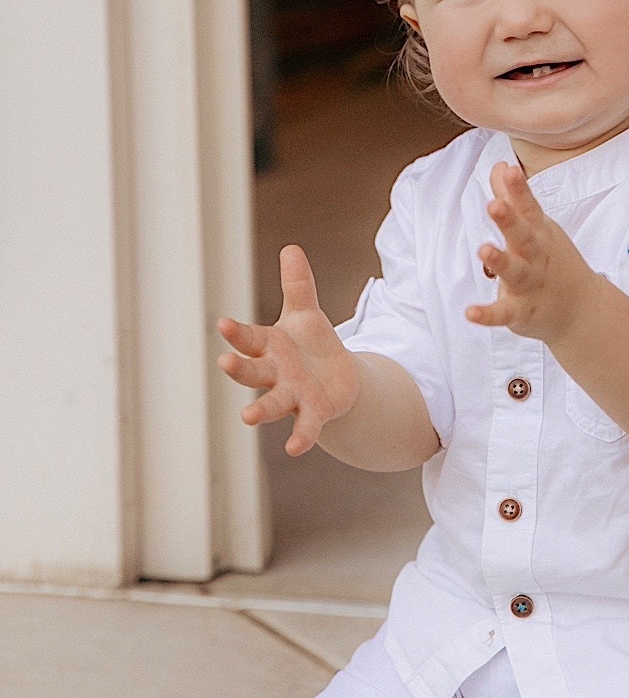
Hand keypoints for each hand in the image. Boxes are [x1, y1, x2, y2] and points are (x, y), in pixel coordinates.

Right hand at [217, 244, 360, 456]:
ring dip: (260, 410)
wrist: (337, 378)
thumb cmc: (312, 344)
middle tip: (224, 363)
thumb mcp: (306, 313)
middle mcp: (275, 374)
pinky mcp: (313, 413)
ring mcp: (292, 396)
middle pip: (252, 372)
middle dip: (239, 369)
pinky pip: (305, 427)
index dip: (237, 333)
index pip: (248, 339)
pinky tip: (295, 449)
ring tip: (247, 418)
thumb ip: (298, 285)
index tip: (223, 323)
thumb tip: (291, 248)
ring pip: (272, 403)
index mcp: (269, 347)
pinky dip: (300, 437)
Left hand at [466, 162, 590, 342]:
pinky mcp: (521, 311)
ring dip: (501, 261)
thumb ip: (513, 197)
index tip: (510, 170)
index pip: (528, 207)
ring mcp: (530, 284)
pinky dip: (488, 314)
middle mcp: (536, 256)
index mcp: (538, 232)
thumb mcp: (536, 226)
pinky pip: (504, 313)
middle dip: (509, 220)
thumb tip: (500, 166)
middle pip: (523, 236)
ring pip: (516, 272)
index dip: (519, 189)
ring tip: (484, 249)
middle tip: (494, 205)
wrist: (580, 308)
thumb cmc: (551, 259)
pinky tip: (470, 312)